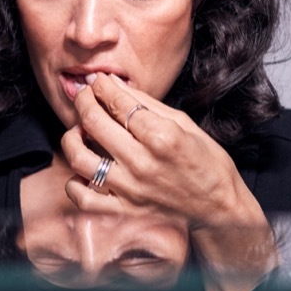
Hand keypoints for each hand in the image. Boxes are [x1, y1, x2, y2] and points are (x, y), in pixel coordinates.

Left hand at [63, 75, 278, 290]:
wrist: (218, 207)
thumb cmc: (206, 161)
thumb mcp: (183, 123)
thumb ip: (146, 103)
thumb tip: (114, 83)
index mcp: (162, 137)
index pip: (119, 103)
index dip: (102, 85)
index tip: (98, 79)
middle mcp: (142, 163)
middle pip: (94, 123)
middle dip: (83, 100)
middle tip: (84, 94)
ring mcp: (130, 190)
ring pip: (79, 158)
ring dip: (72, 137)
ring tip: (80, 129)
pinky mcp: (124, 211)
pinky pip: (83, 197)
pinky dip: (74, 181)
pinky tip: (83, 168)